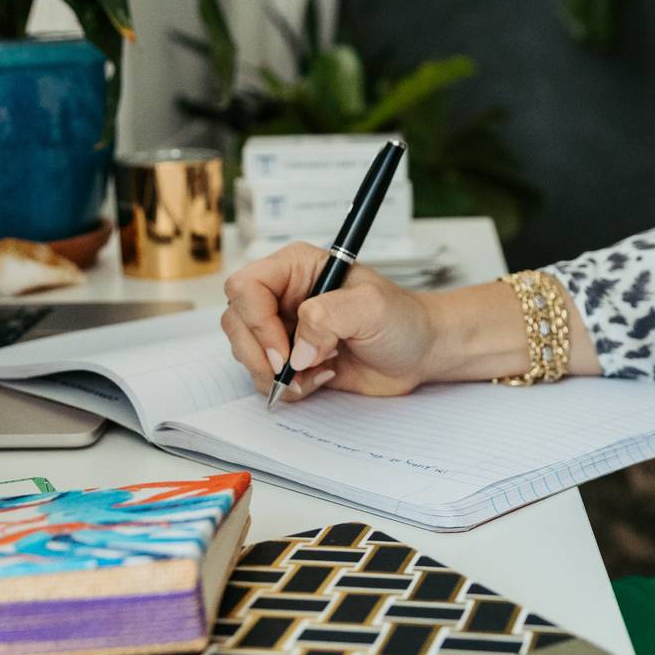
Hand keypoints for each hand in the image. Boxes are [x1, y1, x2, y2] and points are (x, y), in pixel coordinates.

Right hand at [219, 241, 437, 400]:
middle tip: (293, 372)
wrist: (419, 352)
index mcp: (296, 267)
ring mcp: (284, 327)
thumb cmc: (402, 319)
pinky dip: (287, 387)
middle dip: (260, 355)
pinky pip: (265, 376)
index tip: (284, 352)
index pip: (246, 286)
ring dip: (274, 375)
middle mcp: (283, 295)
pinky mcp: (291, 357)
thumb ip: (328, 317)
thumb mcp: (371, 307)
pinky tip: (321, 378)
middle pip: (236, 321)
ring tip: (316, 373)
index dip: (257, 322)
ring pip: (244, 352)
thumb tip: (296, 350)